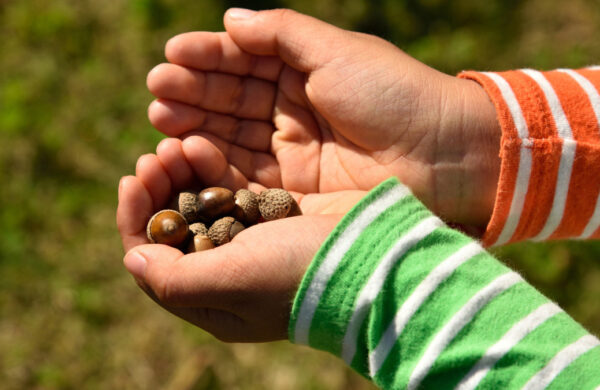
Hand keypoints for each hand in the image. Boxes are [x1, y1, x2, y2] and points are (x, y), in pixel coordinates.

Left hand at [116, 135, 365, 340]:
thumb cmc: (299, 274)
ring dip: (183, 173)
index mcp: (210, 299)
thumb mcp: (230, 282)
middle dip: (159, 188)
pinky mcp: (271, 219)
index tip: (133, 177)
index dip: (136, 218)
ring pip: (198, 206)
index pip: (152, 261)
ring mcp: (250, 245)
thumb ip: (173, 278)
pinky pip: (229, 191)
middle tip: (157, 153)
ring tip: (179, 143)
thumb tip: (131, 257)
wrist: (371, 256)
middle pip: (173, 229)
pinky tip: (205, 145)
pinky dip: (213, 169)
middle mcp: (225, 274)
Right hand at [146, 8, 500, 228]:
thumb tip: (230, 19)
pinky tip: (187, 150)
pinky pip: (245, 174)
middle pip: (232, 100)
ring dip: (195, 127)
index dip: (207, 58)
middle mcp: (293, 110)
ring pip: (233, 136)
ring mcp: (292, 152)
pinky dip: (215, 163)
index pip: (245, 61)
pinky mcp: (292, 190)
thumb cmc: (394, 94)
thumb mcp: (336, 51)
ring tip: (161, 117)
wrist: (444, 157)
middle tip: (157, 90)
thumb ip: (280, 34)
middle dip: (193, 93)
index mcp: (305, 71)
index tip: (172, 54)